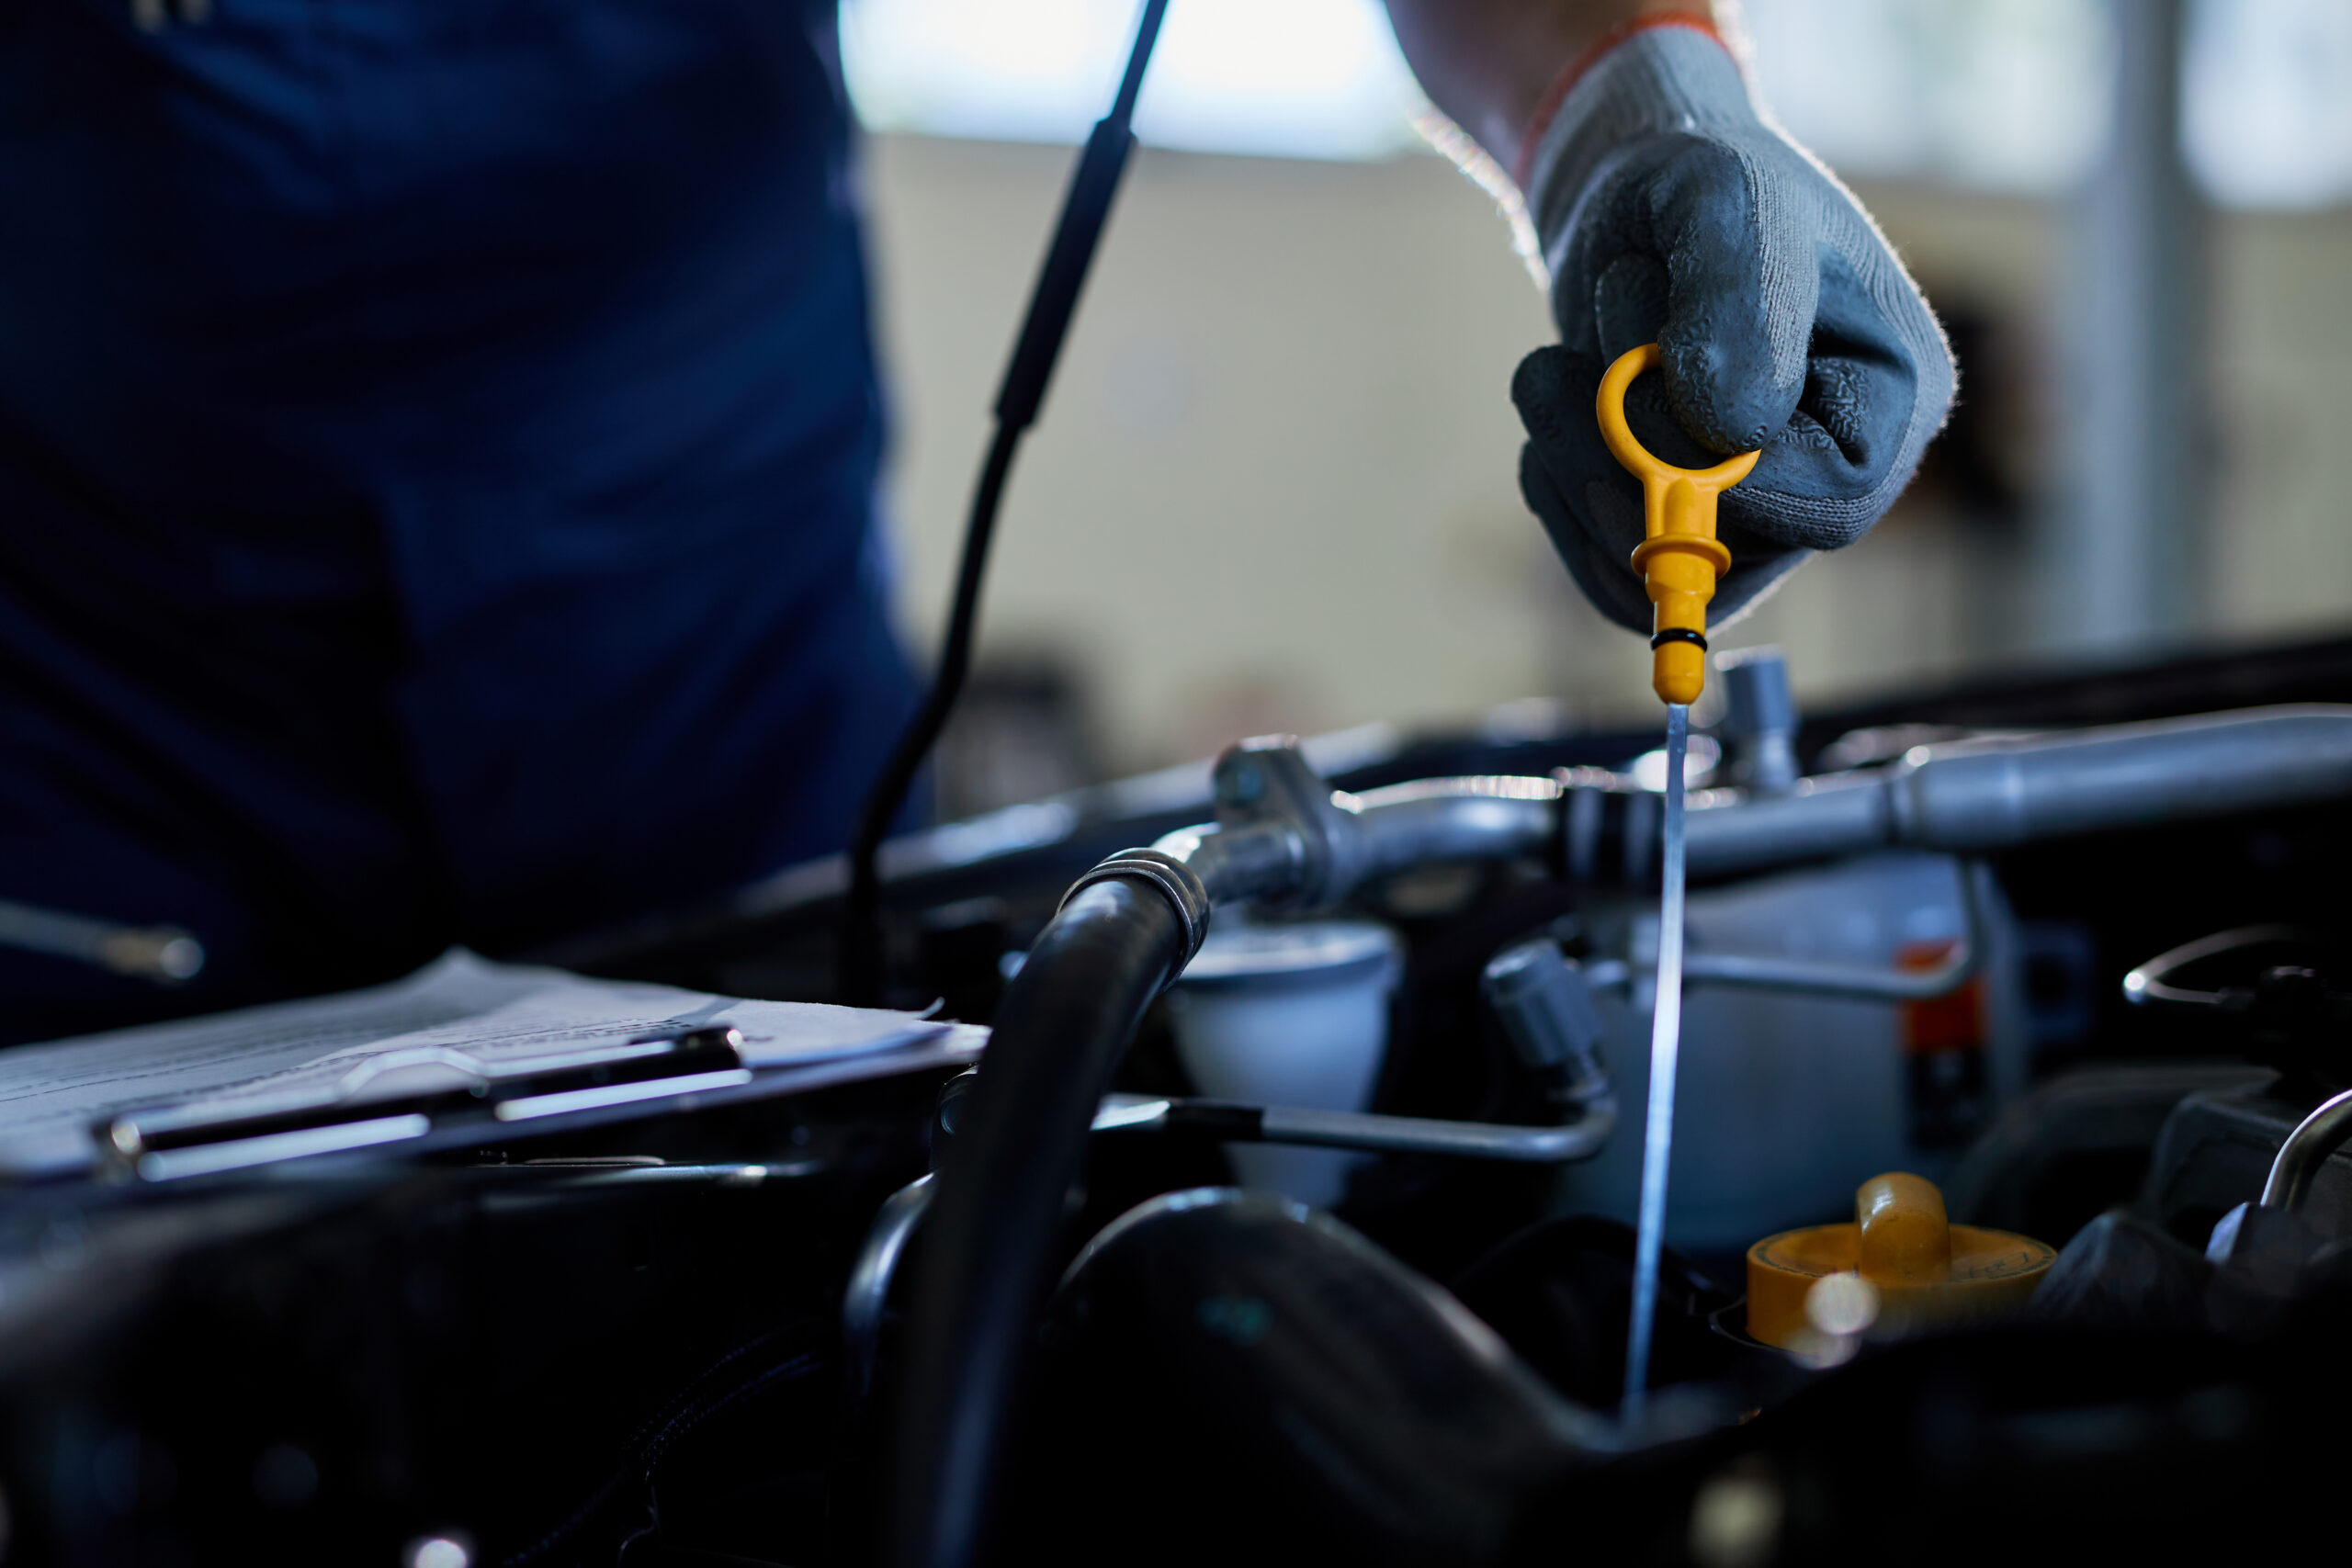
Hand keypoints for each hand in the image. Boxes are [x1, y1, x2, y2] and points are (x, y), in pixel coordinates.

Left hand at [1510, 21, 1955, 631]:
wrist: (1632, 200)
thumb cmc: (1696, 182)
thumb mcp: (1718, 196)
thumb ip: (1738, 296)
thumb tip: (1732, 429)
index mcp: (1895, 396)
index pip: (1834, 503)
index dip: (1727, 474)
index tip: (1647, 371)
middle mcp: (1837, 471)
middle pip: (1737, 548)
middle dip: (1625, 460)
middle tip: (1559, 363)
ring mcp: (1758, 512)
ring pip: (1661, 570)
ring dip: (1576, 470)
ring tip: (1553, 368)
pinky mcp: (1683, 527)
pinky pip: (1611, 577)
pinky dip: (1558, 495)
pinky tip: (1551, 414)